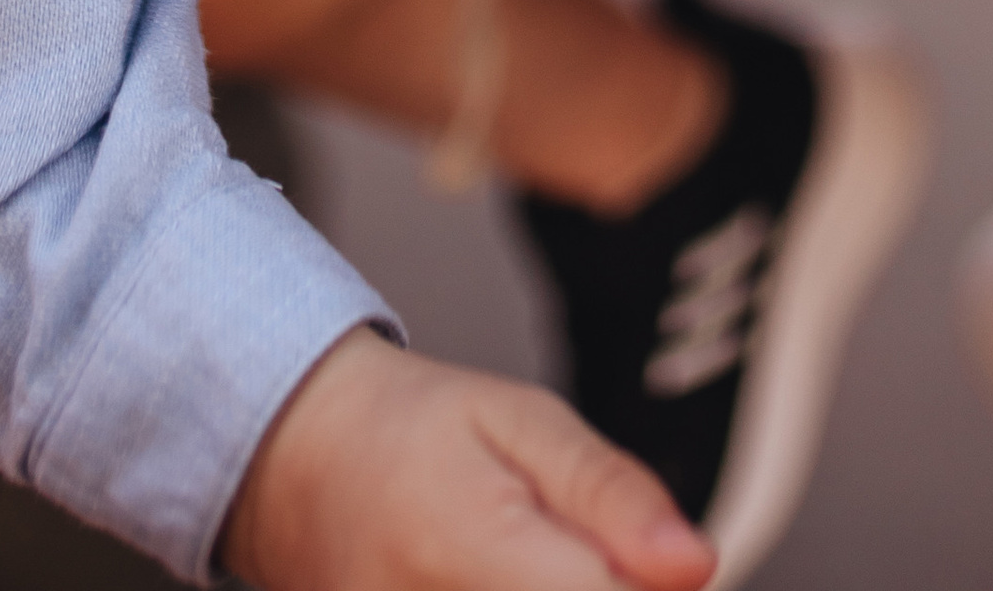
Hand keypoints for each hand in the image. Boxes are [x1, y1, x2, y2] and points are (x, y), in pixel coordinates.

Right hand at [221, 331, 710, 590]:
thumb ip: (611, 494)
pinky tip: (513, 586)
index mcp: (468, 544)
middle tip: (582, 559)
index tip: (655, 569)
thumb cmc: (410, 434)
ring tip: (537, 571)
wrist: (298, 463)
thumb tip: (695, 565)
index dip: (653, 590)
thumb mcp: (523, 419)